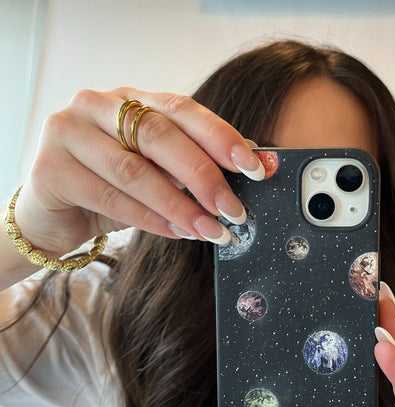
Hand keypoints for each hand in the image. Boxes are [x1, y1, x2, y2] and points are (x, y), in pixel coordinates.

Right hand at [13, 87, 262, 256]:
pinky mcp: (50, 170)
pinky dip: (150, 219)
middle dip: (204, 176)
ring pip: (134, 171)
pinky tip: (177, 233)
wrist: (57, 215)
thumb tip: (258, 161)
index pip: (181, 109)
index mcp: (130, 99)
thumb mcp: (160, 172)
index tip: (254, 167)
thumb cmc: (115, 188)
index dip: (221, 136)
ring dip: (180, 206)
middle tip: (234, 209)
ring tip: (212, 230)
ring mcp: (68, 133)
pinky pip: (109, 197)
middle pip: (158, 135)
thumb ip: (198, 163)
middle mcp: (97, 105)